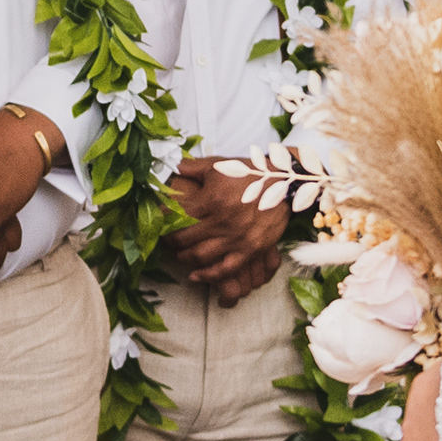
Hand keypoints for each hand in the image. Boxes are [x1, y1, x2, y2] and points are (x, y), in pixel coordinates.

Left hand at [159, 157, 289, 303]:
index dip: (162, 219)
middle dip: (170, 241)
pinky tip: (196, 275)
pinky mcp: (249, 249)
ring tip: (179, 253)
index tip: (156, 220)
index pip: (175, 215)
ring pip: (200, 256)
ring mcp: (236, 238)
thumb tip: (170, 168)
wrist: (285, 183)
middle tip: (165, 239)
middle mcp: (221, 222)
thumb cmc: (249, 172)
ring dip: (184, 257)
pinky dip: (208, 275)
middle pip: (184, 239)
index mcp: (210, 199)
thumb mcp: (218, 165)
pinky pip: (225, 269)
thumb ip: (191, 167)